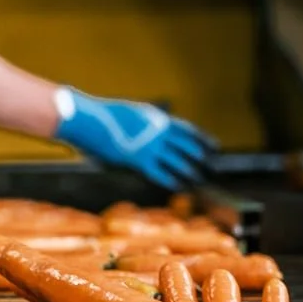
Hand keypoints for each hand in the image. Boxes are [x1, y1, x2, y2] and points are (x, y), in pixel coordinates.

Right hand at [53, 87, 216, 190]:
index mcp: (155, 118)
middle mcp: (157, 131)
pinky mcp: (138, 160)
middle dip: (201, 157)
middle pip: (186, 146)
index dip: (202, 139)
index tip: (214, 146)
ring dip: (189, 171)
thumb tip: (146, 129)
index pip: (186, 129)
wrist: (88, 119)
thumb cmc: (101, 116)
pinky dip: (171, 180)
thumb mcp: (127, 114)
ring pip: (177, 161)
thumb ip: (141, 123)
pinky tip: (179, 187)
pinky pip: (159, 173)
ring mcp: (149, 146)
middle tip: (213, 166)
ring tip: (199, 180)